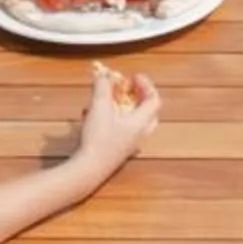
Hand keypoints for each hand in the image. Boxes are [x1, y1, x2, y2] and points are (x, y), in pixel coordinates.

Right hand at [74, 64, 160, 180]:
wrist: (88, 170)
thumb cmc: (98, 139)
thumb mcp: (100, 107)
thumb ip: (102, 87)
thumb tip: (103, 73)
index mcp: (140, 122)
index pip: (154, 100)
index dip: (146, 85)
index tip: (133, 77)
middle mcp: (138, 134)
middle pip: (147, 112)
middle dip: (137, 97)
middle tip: (126, 89)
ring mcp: (128, 145)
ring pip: (133, 122)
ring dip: (122, 107)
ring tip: (106, 100)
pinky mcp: (116, 151)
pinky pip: (120, 131)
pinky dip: (112, 120)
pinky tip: (93, 117)